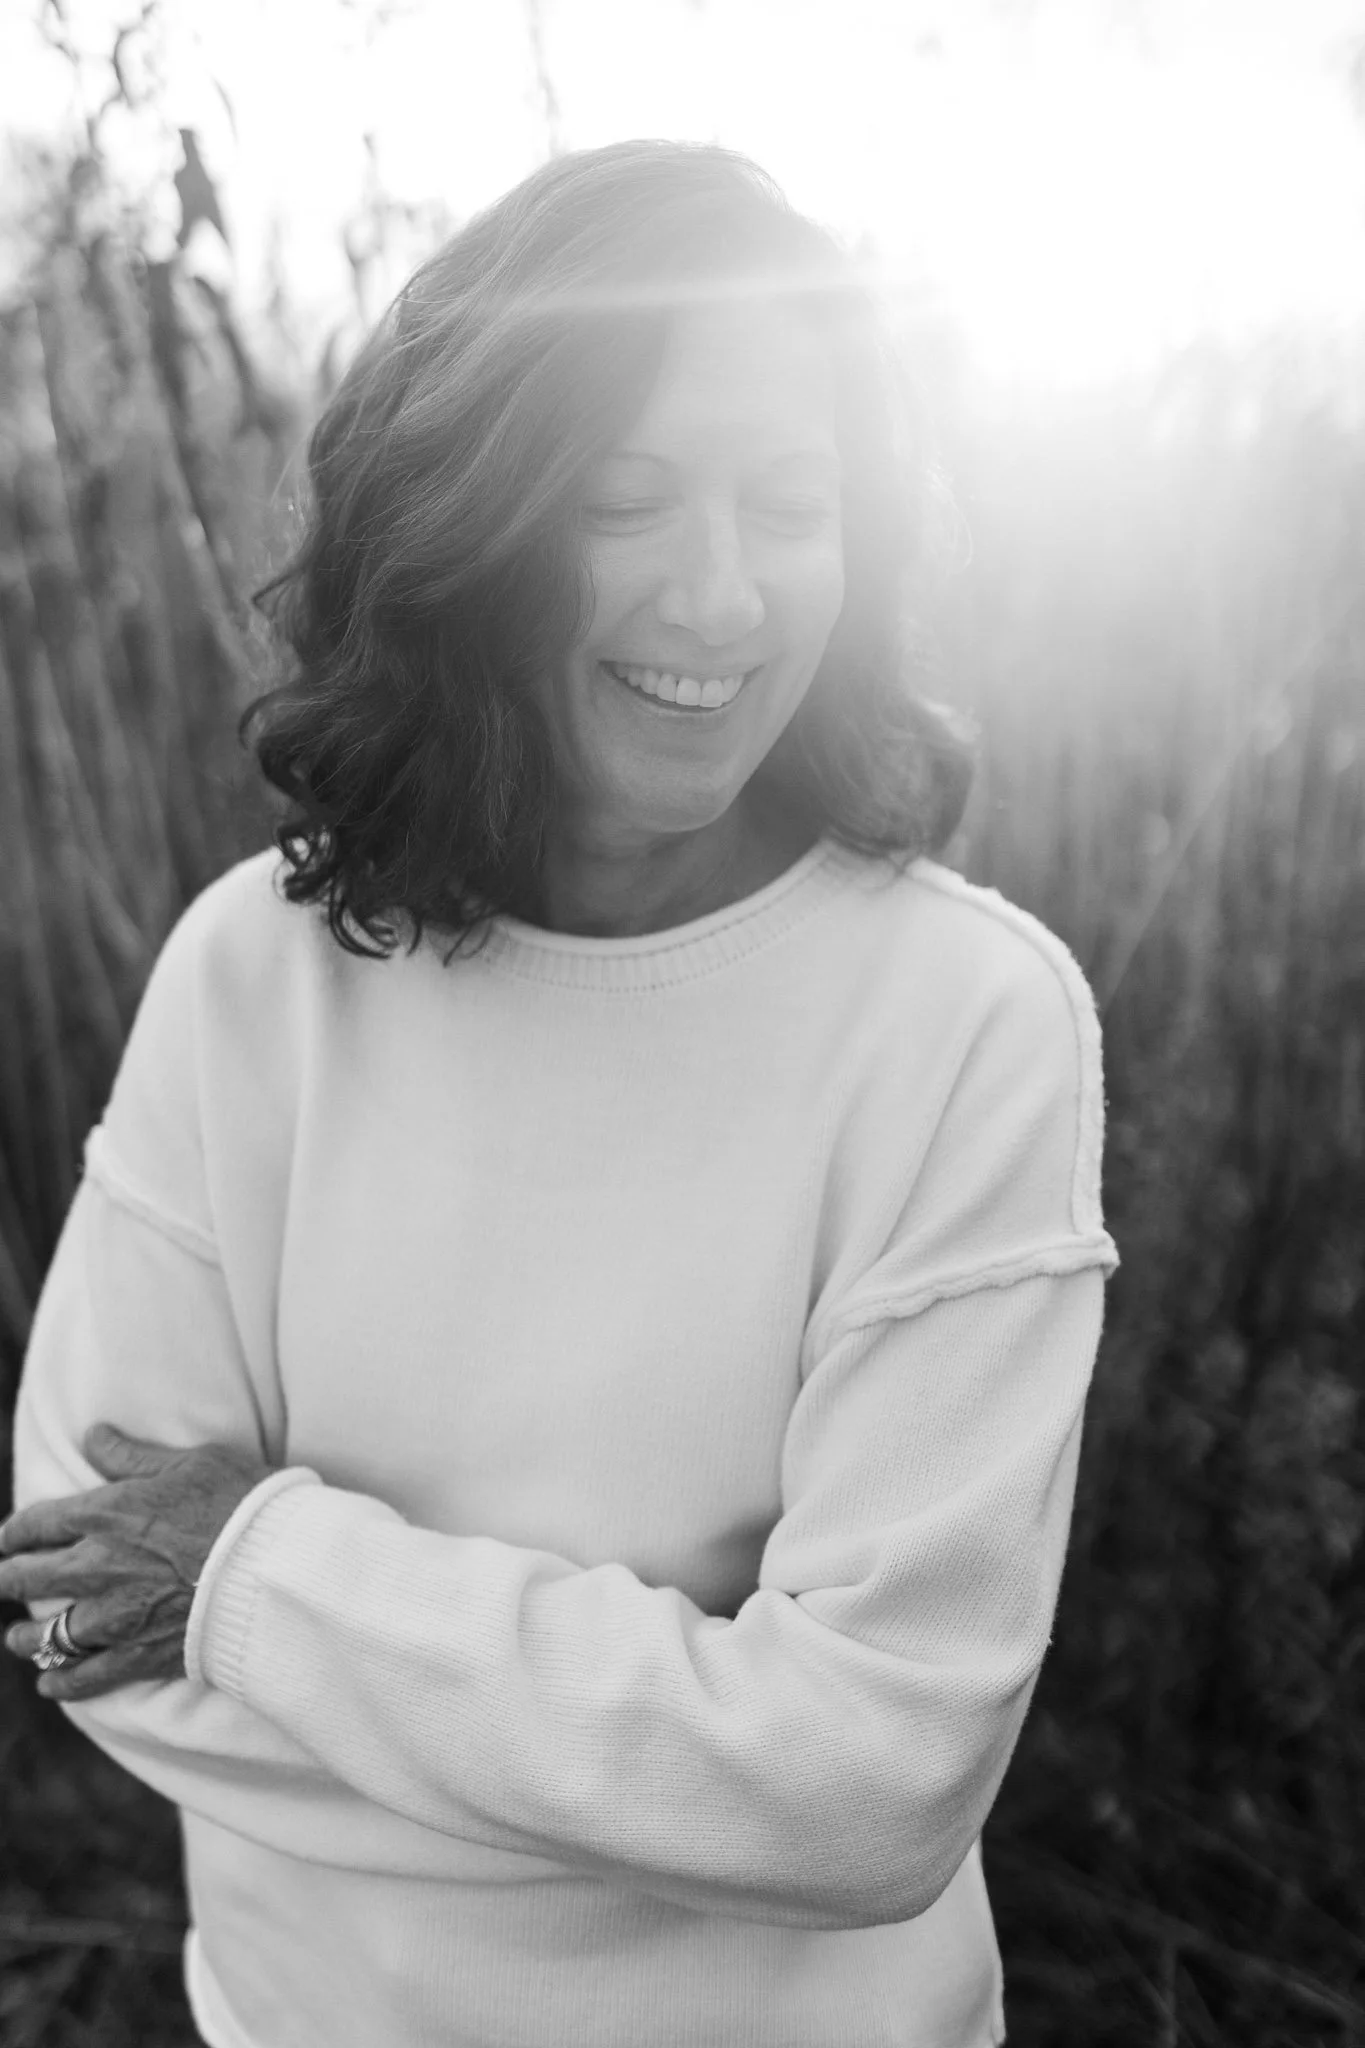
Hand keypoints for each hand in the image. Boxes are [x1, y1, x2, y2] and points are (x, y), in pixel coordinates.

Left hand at [0, 1424, 272, 1699]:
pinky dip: (62, 1683)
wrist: (275, 1566)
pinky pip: (85, 1677)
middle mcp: (96, 1566)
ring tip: (16, 1639)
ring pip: (47, 1634)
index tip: (6, 1539)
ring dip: (26, 1637)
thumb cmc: (241, 1502)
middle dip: (7, 1579)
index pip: (36, 1523)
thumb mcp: (190, 1462)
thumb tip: (93, 1435)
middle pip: (28, 1578)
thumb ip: (133, 1456)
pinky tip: (50, 1684)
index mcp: (105, 1513)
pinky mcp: (138, 1655)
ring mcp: (114, 1616)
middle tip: (2, 1582)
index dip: (14, 1532)